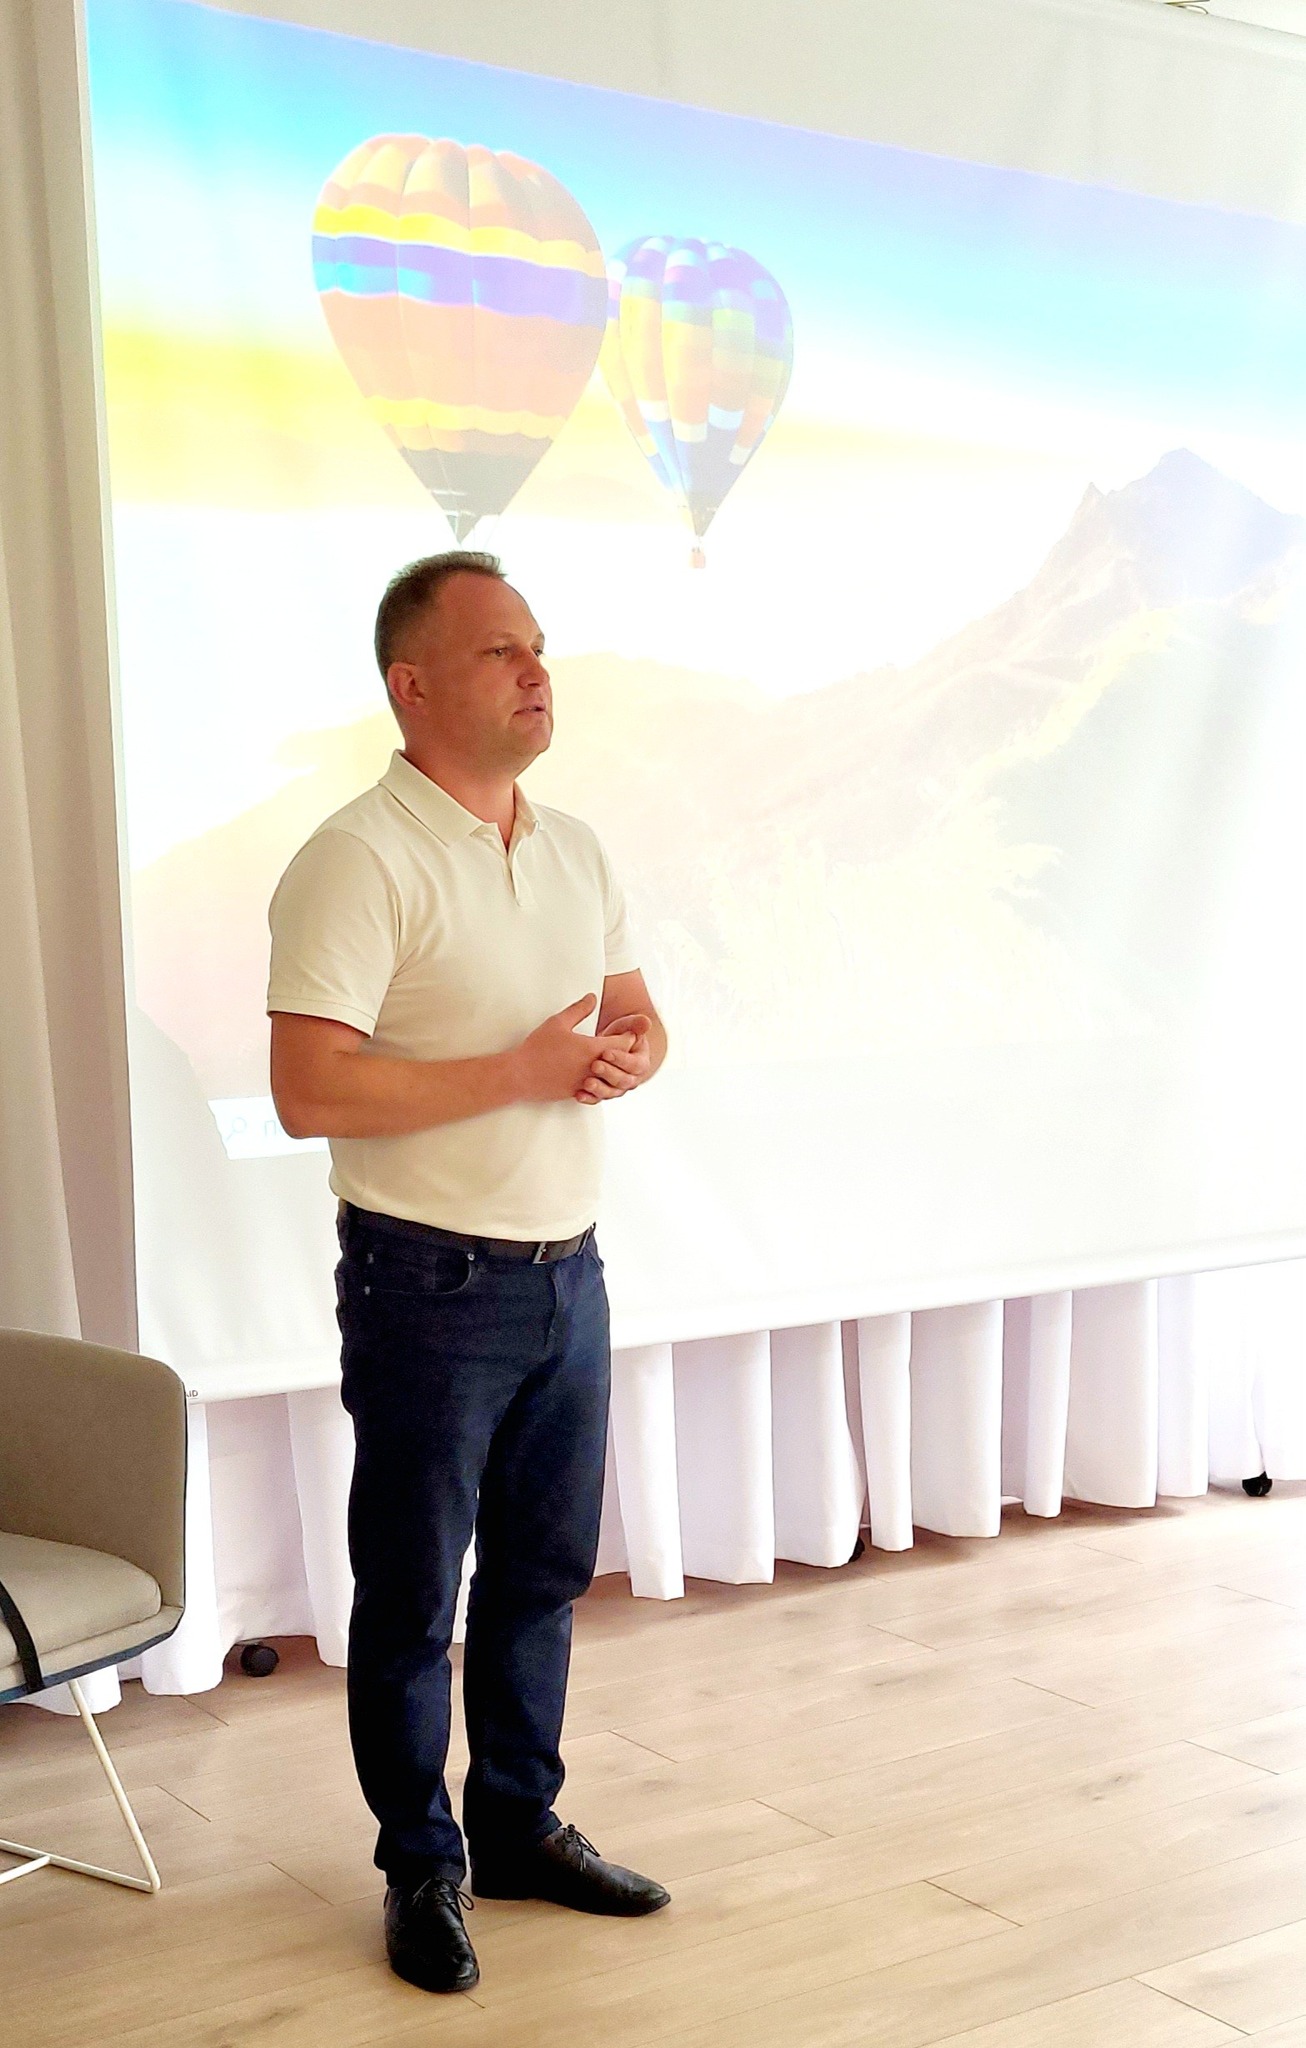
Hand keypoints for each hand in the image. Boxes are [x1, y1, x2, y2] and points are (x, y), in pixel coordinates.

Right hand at [515, 997, 635, 1104]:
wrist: (520, 1076)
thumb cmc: (538, 1048)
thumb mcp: (558, 1022)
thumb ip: (579, 1009)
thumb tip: (592, 997)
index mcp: (593, 1049)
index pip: (626, 1043)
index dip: (628, 1035)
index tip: (622, 1030)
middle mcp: (595, 1068)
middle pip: (624, 1062)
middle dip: (625, 1052)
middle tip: (618, 1043)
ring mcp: (587, 1083)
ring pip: (613, 1078)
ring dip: (614, 1068)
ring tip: (608, 1058)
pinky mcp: (578, 1093)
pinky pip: (599, 1090)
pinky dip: (601, 1081)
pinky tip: (593, 1072)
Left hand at [575, 1012, 652, 1105]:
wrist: (610, 1045)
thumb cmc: (620, 1035)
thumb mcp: (628, 1026)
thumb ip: (636, 1024)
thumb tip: (645, 1022)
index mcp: (641, 1063)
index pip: (634, 1064)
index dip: (621, 1059)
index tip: (606, 1052)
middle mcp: (631, 1079)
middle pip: (622, 1081)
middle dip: (608, 1073)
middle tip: (595, 1065)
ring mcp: (617, 1088)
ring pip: (610, 1093)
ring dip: (598, 1089)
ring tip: (587, 1083)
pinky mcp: (603, 1093)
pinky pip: (597, 1099)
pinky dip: (588, 1098)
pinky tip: (579, 1095)